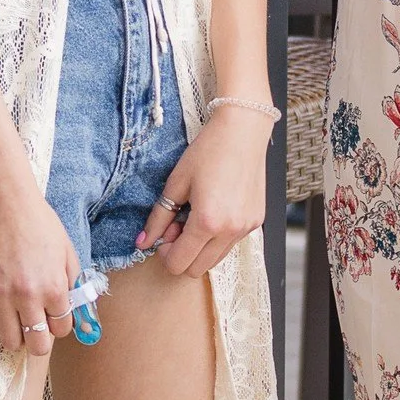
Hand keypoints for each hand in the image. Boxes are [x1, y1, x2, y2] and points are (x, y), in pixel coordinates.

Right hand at [0, 156, 83, 356]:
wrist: (4, 200)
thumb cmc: (39, 222)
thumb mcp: (67, 251)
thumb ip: (73, 284)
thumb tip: (77, 312)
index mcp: (54, 286)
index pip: (62, 329)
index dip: (60, 324)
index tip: (55, 315)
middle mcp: (28, 295)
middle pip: (37, 345)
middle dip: (41, 340)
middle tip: (38, 325)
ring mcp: (1, 295)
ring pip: (10, 342)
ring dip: (17, 336)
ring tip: (18, 320)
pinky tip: (1, 314)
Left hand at [138, 103, 271, 279]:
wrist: (242, 131)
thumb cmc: (208, 151)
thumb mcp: (176, 183)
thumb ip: (158, 217)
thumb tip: (143, 242)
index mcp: (207, 222)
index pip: (179, 263)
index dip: (165, 254)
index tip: (164, 233)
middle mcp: (230, 231)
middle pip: (197, 269)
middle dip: (182, 254)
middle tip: (178, 225)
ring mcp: (246, 228)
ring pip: (216, 259)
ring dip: (200, 247)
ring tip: (196, 217)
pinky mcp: (256, 221)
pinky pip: (231, 243)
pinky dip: (218, 237)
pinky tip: (214, 210)